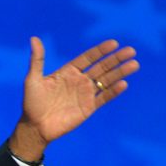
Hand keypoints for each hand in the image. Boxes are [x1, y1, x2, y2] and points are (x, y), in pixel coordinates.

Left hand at [9, 37, 139, 160]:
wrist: (35, 127)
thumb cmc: (31, 103)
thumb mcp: (33, 79)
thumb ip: (37, 60)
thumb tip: (34, 38)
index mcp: (68, 72)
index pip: (87, 58)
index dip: (100, 51)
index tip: (114, 43)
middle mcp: (79, 81)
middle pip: (101, 67)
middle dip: (116, 59)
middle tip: (131, 51)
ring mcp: (85, 94)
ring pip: (106, 81)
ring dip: (120, 73)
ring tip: (134, 64)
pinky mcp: (88, 108)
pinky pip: (104, 98)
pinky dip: (113, 91)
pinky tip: (123, 84)